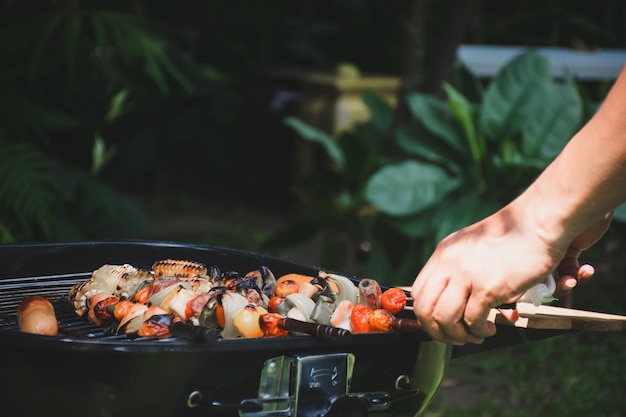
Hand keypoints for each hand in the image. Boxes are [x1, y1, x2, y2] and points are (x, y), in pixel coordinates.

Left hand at [410, 208, 610, 344]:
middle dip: (437, 331)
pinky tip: (490, 328)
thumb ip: (460, 268)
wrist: (539, 222)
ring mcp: (465, 274)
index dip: (427, 316)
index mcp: (443, 253)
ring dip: (458, 335)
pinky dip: (479, 332)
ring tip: (476, 335)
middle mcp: (448, 263)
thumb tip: (456, 299)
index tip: (444, 325)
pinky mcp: (486, 286)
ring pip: (443, 319)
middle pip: (424, 309)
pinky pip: (472, 321)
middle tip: (457, 337)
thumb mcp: (474, 247)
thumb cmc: (514, 237)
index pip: (418, 293)